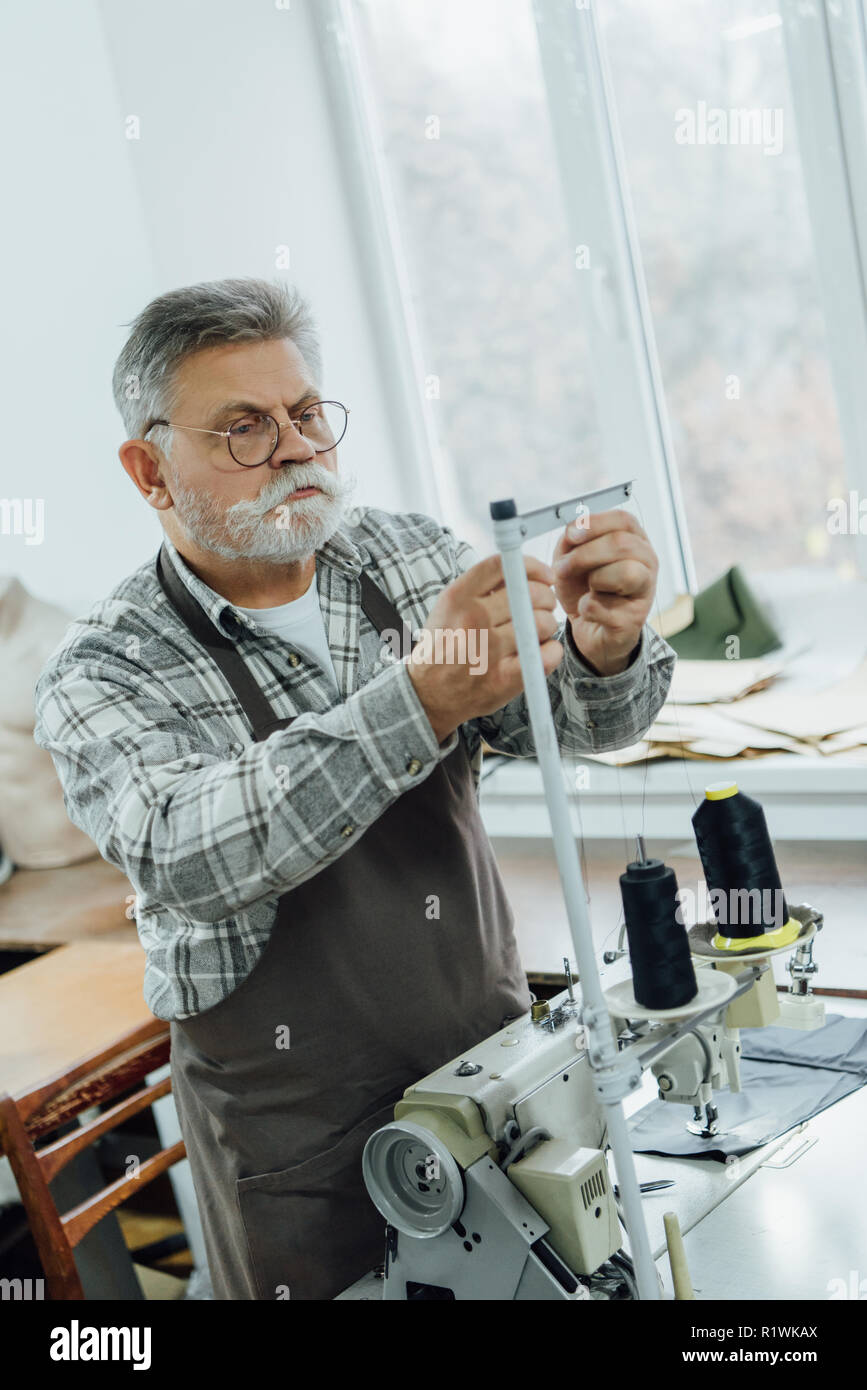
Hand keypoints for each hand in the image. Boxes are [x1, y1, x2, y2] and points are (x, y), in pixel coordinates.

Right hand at [407, 554, 562, 743]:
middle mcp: (473, 619)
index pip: (504, 566)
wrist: (427, 693)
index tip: (545, 576)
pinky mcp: (503, 678)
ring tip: (534, 635)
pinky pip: (546, 654)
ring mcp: (488, 649)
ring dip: (546, 627)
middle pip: (531, 594)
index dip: (532, 567)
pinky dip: (551, 652)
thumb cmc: (446, 646)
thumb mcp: (450, 606)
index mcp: (458, 597)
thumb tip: (524, 569)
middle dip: (545, 599)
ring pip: (542, 623)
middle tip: (542, 609)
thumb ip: (482, 585)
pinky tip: (540, 653)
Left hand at [552, 508, 657, 674]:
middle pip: (623, 544)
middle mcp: (646, 563)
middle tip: (562, 568)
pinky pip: (605, 607)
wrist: (588, 630)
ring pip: (627, 573)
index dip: (596, 523)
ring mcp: (644, 592)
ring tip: (587, 588)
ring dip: (595, 579)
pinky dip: (586, 608)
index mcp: (633, 541)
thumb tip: (572, 531)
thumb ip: (571, 541)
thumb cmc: (583, 589)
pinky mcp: (633, 620)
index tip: (571, 535)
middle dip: (585, 555)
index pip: (624, 520)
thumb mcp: (572, 559)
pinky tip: (588, 611)